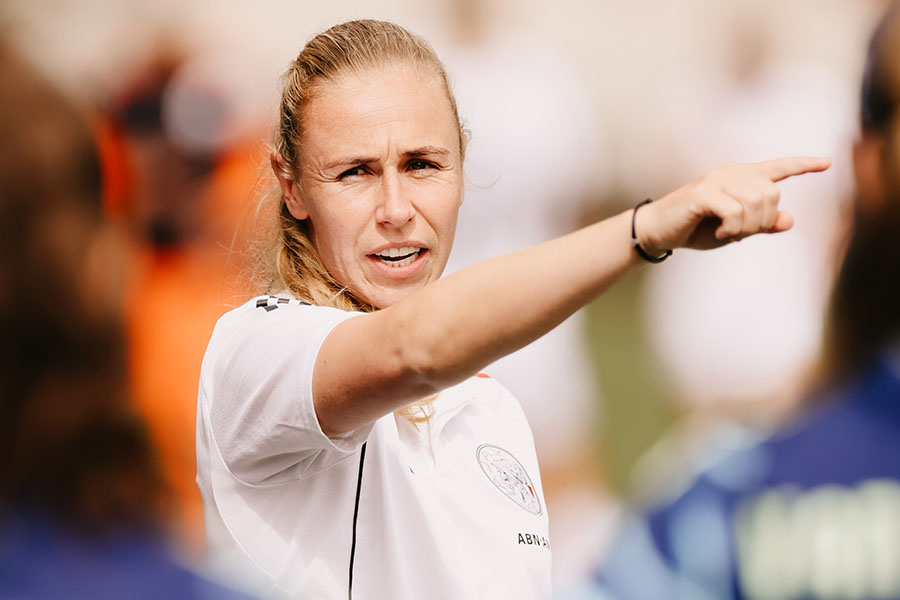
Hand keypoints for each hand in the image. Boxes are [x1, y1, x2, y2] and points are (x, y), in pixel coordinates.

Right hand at [636, 157, 831, 252]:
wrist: (659, 231)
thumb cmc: (696, 229)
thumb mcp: (734, 230)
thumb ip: (761, 224)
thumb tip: (790, 220)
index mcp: (741, 176)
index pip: (778, 168)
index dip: (804, 165)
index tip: (827, 163)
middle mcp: (732, 171)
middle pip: (772, 195)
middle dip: (762, 221)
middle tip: (738, 233)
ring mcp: (717, 179)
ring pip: (756, 204)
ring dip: (745, 228)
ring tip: (725, 233)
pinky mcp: (704, 192)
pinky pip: (735, 212)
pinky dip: (731, 229)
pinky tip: (718, 233)